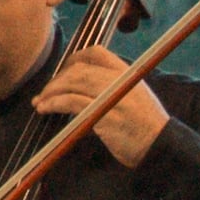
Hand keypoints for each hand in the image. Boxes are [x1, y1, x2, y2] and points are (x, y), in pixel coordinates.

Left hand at [33, 41, 172, 167]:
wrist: (160, 146)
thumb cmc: (143, 126)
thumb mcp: (131, 97)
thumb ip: (109, 88)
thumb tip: (75, 86)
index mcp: (126, 73)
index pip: (96, 53)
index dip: (73, 59)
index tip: (60, 72)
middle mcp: (119, 80)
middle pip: (79, 69)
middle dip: (56, 80)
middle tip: (44, 93)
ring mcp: (113, 96)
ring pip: (73, 83)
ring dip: (51, 92)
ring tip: (39, 102)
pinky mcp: (105, 114)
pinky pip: (72, 102)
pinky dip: (54, 103)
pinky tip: (45, 108)